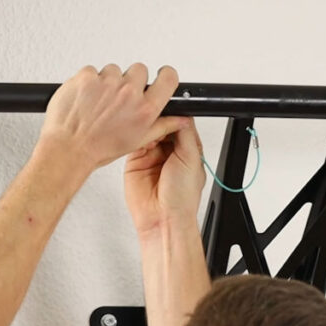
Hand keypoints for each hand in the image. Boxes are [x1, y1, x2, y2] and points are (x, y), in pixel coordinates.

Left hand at [39, 64, 185, 170]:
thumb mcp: (137, 141)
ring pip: (114, 70)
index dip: (164, 75)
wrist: (68, 148)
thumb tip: (179, 119)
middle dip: (131, 81)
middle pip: (139, 70)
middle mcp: (128, 94)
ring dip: (107, 82)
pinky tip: (85, 98)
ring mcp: (107, 83)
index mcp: (145, 109)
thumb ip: (162, 126)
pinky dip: (88, 82)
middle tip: (118, 98)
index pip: (168, 78)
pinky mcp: (87, 77)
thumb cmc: (98, 148)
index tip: (160, 76)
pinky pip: (92, 71)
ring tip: (98, 102)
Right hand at [124, 117, 206, 235]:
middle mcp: (169, 151)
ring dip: (148, 126)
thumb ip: (185, 133)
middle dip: (160, 119)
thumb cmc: (182, 197)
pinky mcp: (136, 160)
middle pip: (163, 125)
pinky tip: (138, 132)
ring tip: (148, 124)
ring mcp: (152, 155)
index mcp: (187, 149)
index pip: (180, 123)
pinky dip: (135, 134)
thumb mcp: (191, 158)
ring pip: (149, 131)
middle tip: (157, 114)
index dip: (176, 115)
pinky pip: (134, 141)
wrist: (163, 218)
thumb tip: (182, 114)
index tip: (170, 106)